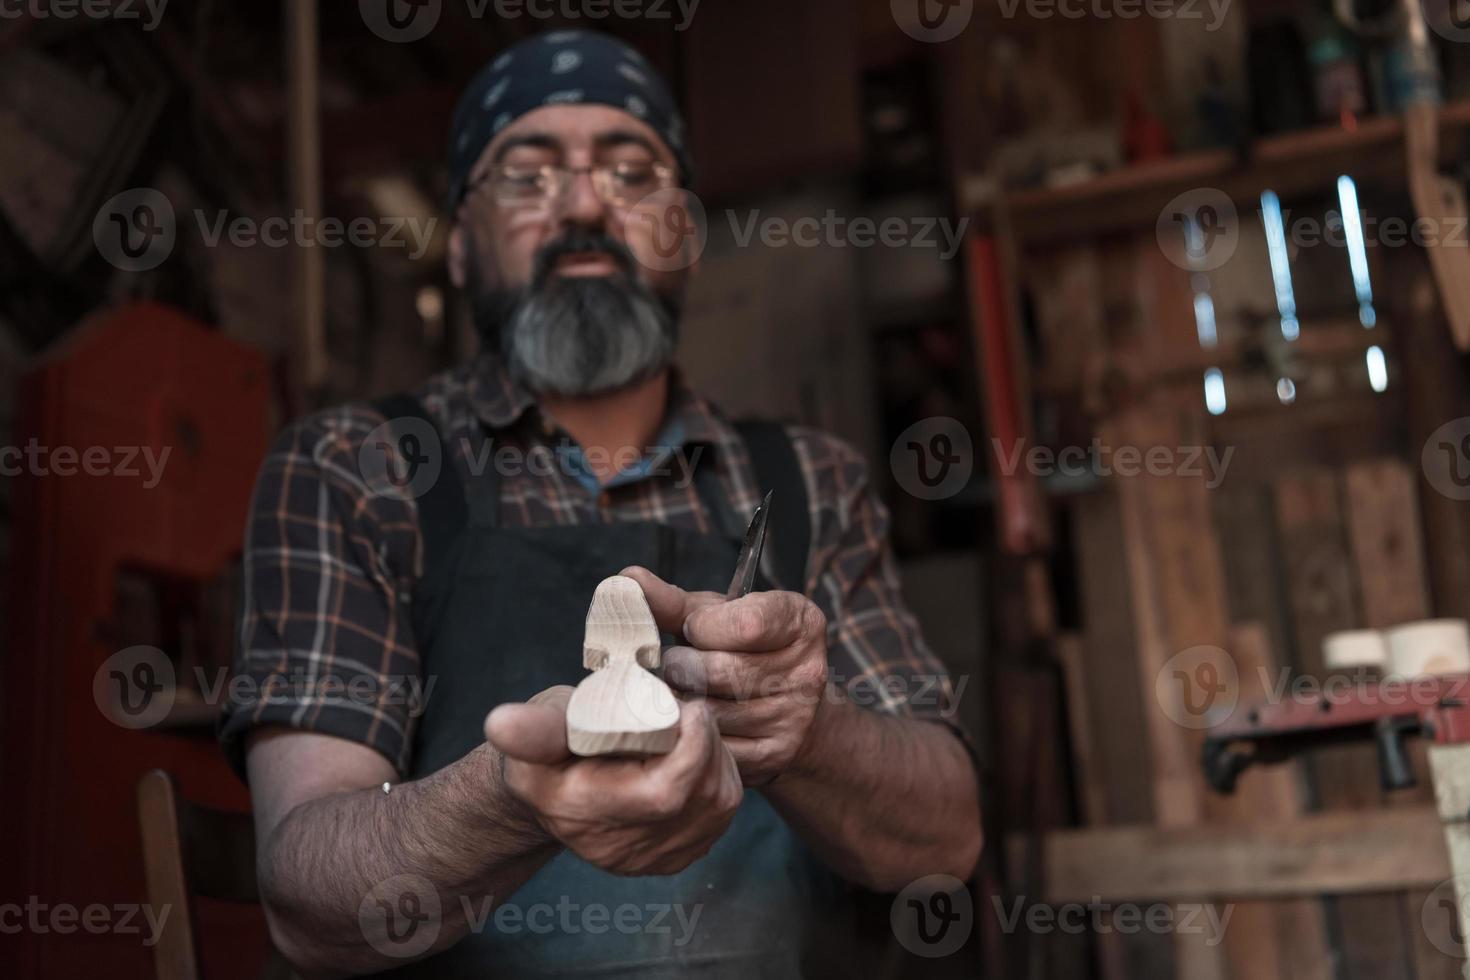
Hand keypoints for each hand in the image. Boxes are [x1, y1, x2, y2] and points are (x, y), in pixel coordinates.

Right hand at [483, 685, 741, 875]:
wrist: (554, 792)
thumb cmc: (550, 747)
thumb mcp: (539, 726)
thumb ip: (531, 728)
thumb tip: (500, 723)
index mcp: (585, 811)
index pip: (667, 792)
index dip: (694, 747)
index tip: (689, 708)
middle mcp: (620, 848)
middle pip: (702, 797)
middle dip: (708, 744)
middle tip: (690, 711)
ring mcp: (650, 860)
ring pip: (720, 805)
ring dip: (718, 758)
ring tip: (692, 731)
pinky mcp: (674, 858)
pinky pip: (721, 817)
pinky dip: (719, 778)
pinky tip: (696, 757)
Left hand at [621, 566, 829, 786]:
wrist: (787, 707)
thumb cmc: (745, 650)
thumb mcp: (720, 616)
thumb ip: (675, 602)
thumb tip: (627, 581)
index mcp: (801, 622)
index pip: (743, 624)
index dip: (702, 626)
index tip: (694, 629)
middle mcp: (806, 670)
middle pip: (715, 670)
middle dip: (681, 666)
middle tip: (677, 665)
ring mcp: (792, 717)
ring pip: (707, 710)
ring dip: (680, 701)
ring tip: (683, 691)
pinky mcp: (773, 754)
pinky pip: (711, 744)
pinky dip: (691, 731)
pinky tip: (692, 720)